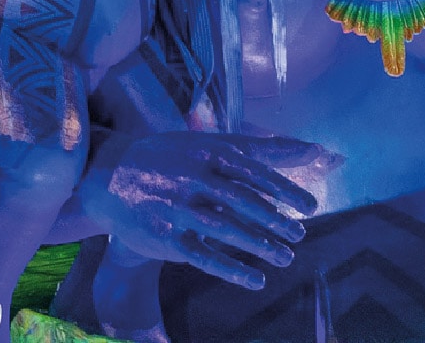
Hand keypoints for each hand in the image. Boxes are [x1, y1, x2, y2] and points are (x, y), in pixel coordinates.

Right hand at [81, 131, 329, 289]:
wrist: (111, 176)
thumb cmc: (173, 158)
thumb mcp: (213, 144)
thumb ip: (262, 148)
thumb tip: (313, 148)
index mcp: (210, 153)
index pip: (256, 172)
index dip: (286, 190)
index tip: (311, 206)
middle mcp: (195, 179)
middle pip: (244, 202)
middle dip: (275, 220)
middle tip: (299, 234)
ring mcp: (180, 209)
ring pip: (227, 230)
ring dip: (260, 246)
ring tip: (285, 257)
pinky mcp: (167, 237)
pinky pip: (204, 257)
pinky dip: (232, 270)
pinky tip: (256, 280)